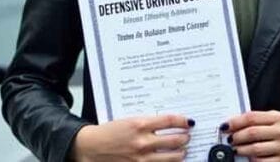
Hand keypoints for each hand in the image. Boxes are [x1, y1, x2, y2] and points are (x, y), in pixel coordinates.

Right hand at [72, 114, 192, 160]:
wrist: (91, 147)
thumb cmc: (109, 133)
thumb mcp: (128, 121)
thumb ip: (147, 123)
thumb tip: (167, 124)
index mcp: (139, 124)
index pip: (169, 121)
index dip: (182, 121)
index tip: (187, 122)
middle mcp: (143, 141)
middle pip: (175, 140)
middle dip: (185, 138)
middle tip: (187, 136)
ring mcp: (142, 158)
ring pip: (173, 157)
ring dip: (181, 152)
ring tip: (182, 150)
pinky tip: (171, 160)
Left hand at [221, 110, 279, 161]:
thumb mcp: (272, 120)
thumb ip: (255, 120)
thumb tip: (231, 125)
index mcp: (277, 117)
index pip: (251, 117)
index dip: (235, 122)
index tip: (225, 126)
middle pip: (252, 133)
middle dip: (236, 137)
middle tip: (229, 140)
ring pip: (255, 149)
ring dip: (241, 150)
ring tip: (235, 149)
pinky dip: (251, 160)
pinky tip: (247, 158)